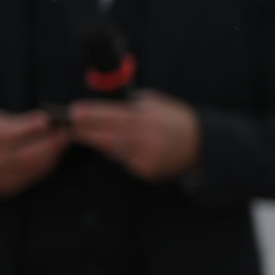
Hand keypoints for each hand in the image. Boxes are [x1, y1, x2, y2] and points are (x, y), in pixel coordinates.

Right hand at [0, 110, 69, 201]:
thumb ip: (16, 121)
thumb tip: (44, 119)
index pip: (14, 134)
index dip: (36, 127)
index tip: (52, 120)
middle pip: (30, 154)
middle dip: (53, 143)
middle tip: (67, 133)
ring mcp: (2, 178)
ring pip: (35, 167)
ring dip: (54, 154)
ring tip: (63, 142)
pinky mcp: (10, 189)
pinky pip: (34, 176)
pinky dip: (47, 165)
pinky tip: (53, 155)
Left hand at [67, 90, 201, 182]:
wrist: (202, 145)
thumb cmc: (176, 120)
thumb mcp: (157, 103)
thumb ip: (132, 104)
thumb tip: (105, 106)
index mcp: (147, 119)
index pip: (112, 115)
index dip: (91, 114)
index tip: (74, 112)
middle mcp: (145, 139)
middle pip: (106, 136)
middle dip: (86, 131)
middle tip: (72, 126)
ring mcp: (146, 158)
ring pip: (112, 151)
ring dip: (100, 142)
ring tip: (90, 135)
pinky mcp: (148, 171)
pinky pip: (125, 162)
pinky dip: (121, 154)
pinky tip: (123, 147)